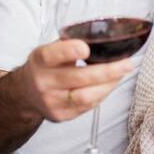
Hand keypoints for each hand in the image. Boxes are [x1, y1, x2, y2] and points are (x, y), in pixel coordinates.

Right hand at [16, 39, 134, 121]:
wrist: (27, 92)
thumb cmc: (46, 66)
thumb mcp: (51, 48)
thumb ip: (71, 43)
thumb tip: (105, 37)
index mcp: (40, 60)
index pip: (51, 55)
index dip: (69, 51)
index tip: (86, 48)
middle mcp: (43, 82)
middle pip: (78, 78)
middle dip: (107, 71)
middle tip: (127, 64)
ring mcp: (51, 102)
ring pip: (86, 96)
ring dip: (109, 85)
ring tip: (122, 73)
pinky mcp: (60, 116)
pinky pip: (87, 107)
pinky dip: (102, 94)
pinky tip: (110, 84)